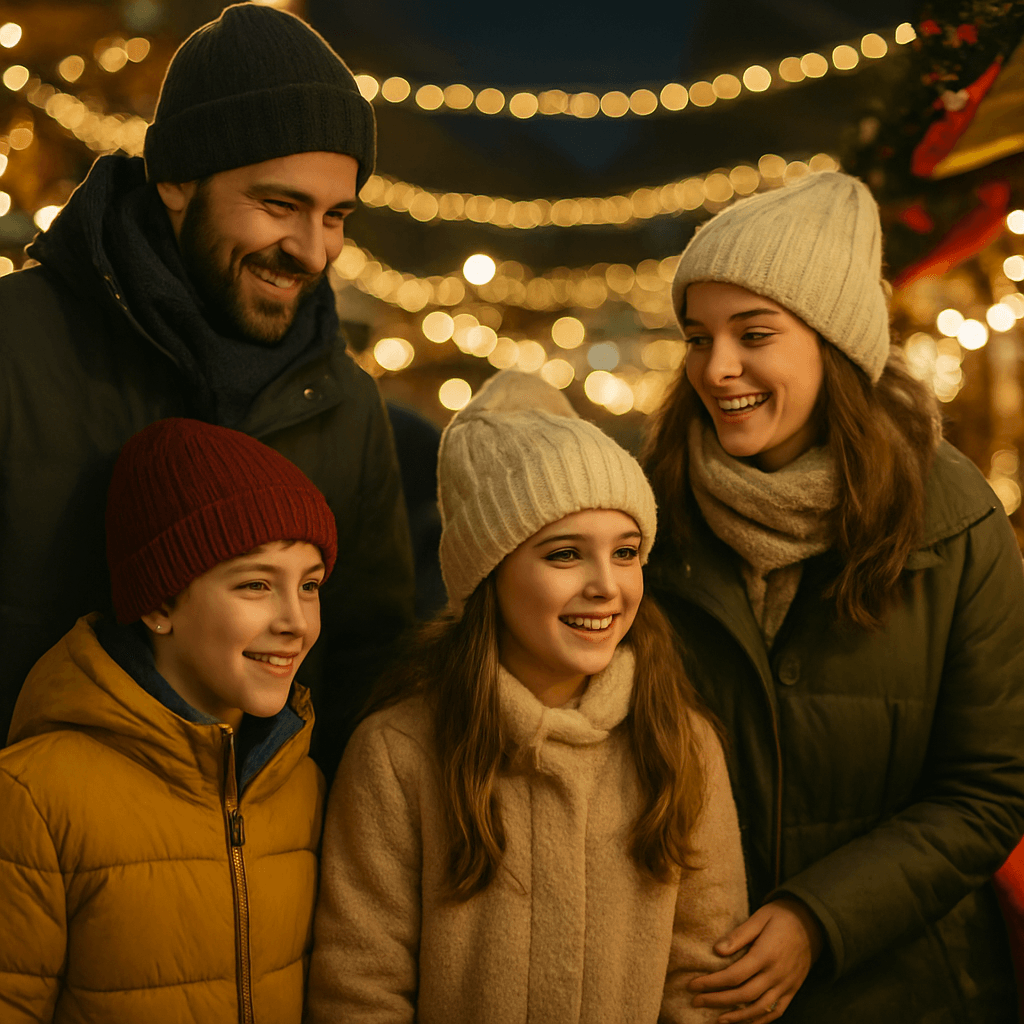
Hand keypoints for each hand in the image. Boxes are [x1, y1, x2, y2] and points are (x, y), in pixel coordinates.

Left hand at [688, 897, 822, 1022]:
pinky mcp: (793, 990)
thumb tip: (716, 950)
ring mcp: (786, 985)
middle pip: (743, 996)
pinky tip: (745, 1023)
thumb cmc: (782, 917)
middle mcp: (776, 974)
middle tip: (696, 1002)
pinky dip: (760, 1021)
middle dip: (717, 1001)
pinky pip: (777, 1011)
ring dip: (737, 1018)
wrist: (814, 923)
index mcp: (765, 955)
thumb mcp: (759, 918)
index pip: (733, 976)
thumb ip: (738, 936)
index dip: (711, 983)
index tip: (693, 986)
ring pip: (759, 1010)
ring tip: (716, 1020)